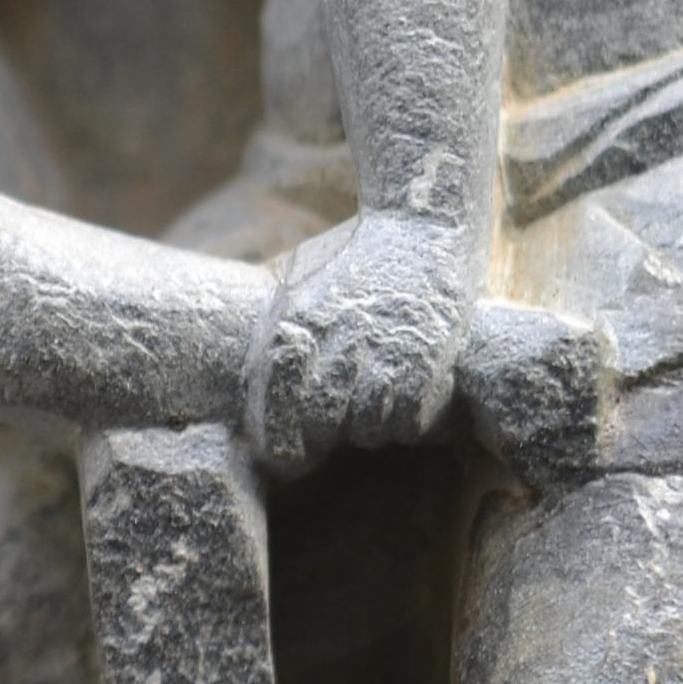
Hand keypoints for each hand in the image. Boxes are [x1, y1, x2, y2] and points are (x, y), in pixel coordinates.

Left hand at [250, 208, 479, 475]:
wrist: (419, 228)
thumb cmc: (350, 266)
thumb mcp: (297, 291)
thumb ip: (277, 341)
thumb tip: (255, 402)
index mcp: (294, 327)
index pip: (276, 413)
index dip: (280, 446)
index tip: (286, 455)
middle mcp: (334, 341)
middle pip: (322, 427)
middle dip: (326, 436)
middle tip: (334, 424)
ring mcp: (382, 349)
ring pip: (369, 429)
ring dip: (371, 426)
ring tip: (372, 398)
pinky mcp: (427, 355)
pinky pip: (410, 419)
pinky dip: (408, 420)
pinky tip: (406, 394)